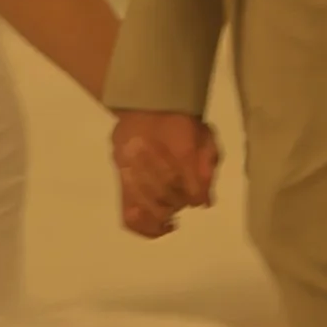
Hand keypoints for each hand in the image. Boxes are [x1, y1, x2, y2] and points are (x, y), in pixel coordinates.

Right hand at [110, 110, 217, 237]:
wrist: (146, 100)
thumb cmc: (181, 121)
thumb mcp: (205, 138)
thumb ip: (207, 168)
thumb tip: (205, 202)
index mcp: (179, 145)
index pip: (191, 188)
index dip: (198, 197)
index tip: (200, 198)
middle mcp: (151, 156)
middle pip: (170, 196)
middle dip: (181, 199)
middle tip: (185, 196)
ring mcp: (131, 167)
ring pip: (151, 204)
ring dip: (165, 209)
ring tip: (171, 207)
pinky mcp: (119, 175)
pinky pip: (129, 214)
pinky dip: (146, 227)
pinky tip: (161, 226)